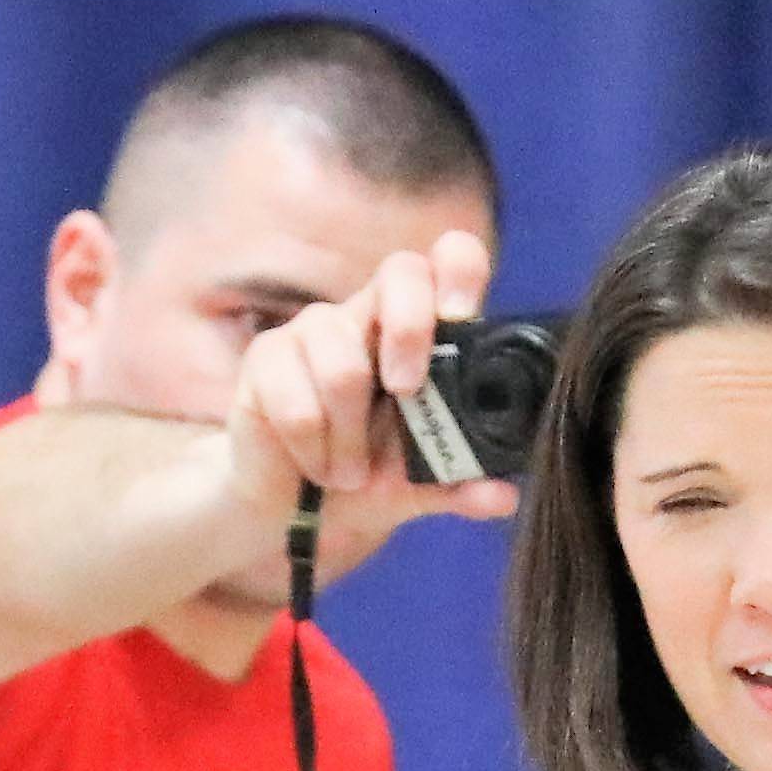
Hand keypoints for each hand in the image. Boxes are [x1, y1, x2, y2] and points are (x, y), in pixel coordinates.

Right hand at [222, 230, 522, 550]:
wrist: (284, 510)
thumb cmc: (355, 479)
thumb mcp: (414, 486)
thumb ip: (457, 483)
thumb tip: (505, 499)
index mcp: (414, 327)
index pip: (445, 260)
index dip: (459, 272)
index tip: (461, 318)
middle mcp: (366, 314)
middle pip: (400, 272)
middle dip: (410, 331)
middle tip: (407, 392)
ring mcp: (313, 330)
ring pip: (345, 368)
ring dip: (350, 441)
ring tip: (347, 473)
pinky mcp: (266, 357)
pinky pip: (299, 406)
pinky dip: (314, 451)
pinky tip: (314, 464)